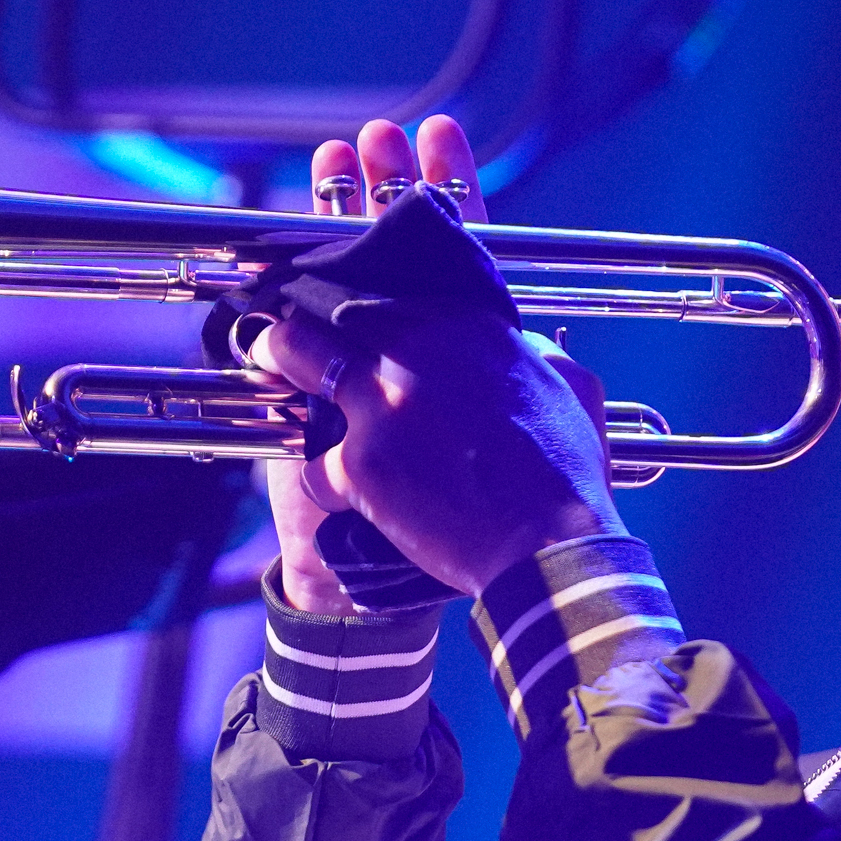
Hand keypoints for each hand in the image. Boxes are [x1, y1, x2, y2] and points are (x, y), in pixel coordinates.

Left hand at [254, 306, 618, 598]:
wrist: (548, 544)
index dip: (365, 310)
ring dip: (279, 366)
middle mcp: (415, 352)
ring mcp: (381, 404)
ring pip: (298, 361)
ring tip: (268, 372)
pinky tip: (336, 495)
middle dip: (308, 321)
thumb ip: (538, 357)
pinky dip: (322, 483)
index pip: (394, 297)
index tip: (353, 321)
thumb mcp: (572, 389)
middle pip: (334, 314)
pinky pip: (311, 466)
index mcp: (465, 328)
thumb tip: (527, 348)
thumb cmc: (568, 474)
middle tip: (288, 333)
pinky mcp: (359, 464)